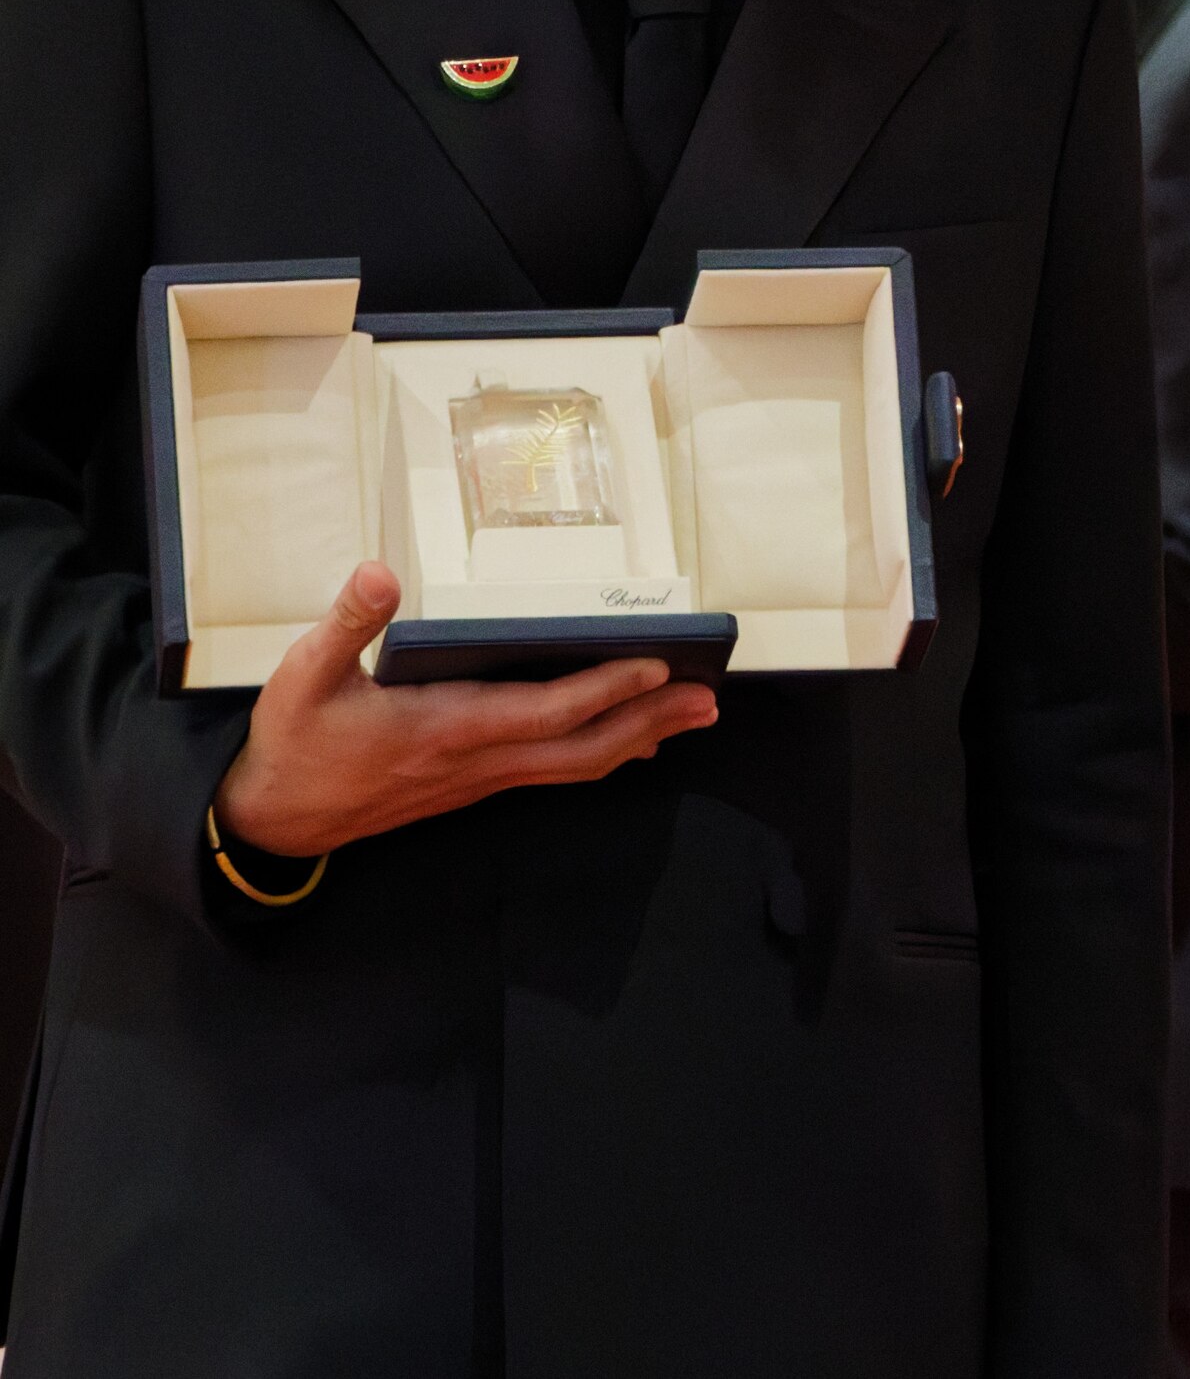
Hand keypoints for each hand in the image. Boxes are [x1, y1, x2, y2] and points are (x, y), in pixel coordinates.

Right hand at [215, 562, 719, 857]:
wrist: (273, 823)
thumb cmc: (293, 744)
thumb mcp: (302, 677)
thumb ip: (345, 623)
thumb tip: (379, 573)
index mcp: (445, 728)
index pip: (544, 711)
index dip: (605, 689)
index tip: (657, 664)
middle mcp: (476, 759)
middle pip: (582, 746)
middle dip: (650, 720)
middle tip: (709, 699)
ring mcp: (480, 778)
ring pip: (575, 764)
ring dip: (638, 738)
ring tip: (692, 714)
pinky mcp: (475, 783)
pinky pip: (554, 770)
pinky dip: (600, 752)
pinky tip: (629, 742)